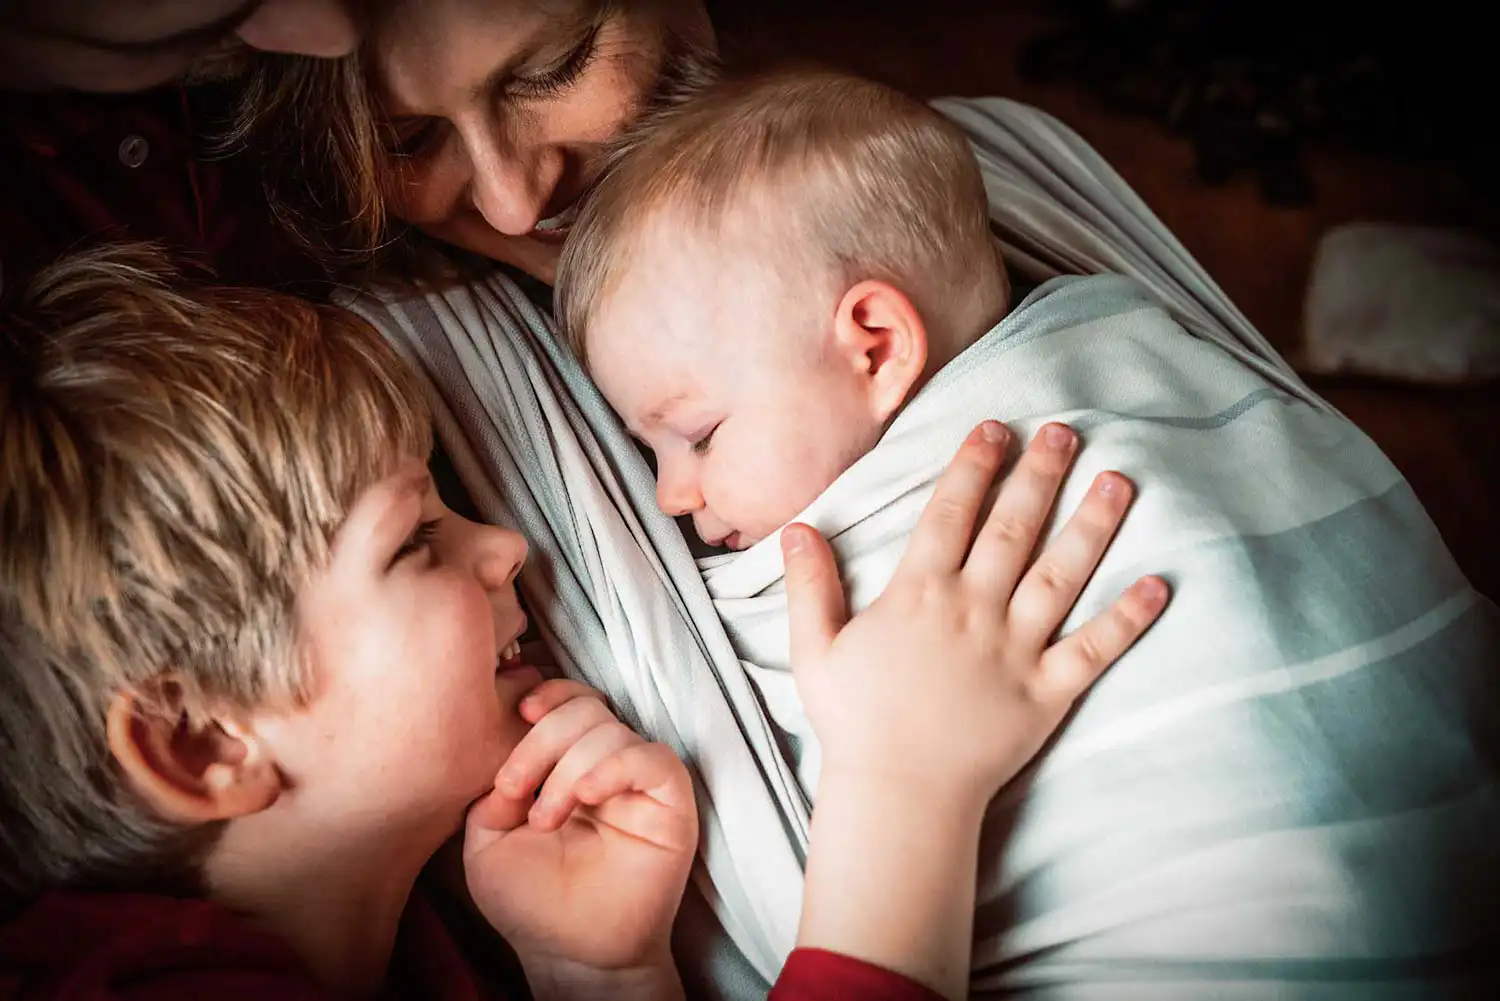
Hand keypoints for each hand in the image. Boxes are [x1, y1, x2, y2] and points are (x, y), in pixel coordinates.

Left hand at [463, 680, 697, 985]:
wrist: (569, 955)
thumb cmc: (531, 902)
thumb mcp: (487, 840)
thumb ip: (492, 790)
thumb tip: (504, 753)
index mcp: (568, 764)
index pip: (569, 702)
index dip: (546, 697)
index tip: (517, 715)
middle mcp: (607, 765)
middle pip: (586, 708)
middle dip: (542, 740)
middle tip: (516, 790)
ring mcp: (640, 783)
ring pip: (612, 731)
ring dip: (567, 769)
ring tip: (546, 819)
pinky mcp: (670, 803)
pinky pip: (651, 759)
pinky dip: (613, 767)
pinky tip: (586, 796)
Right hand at [784, 421, 1167, 999]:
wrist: (898, 794)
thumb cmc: (854, 722)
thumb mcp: (816, 650)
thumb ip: (810, 586)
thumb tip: (795, 527)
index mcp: (919, 594)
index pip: (949, 513)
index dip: (973, 466)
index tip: (996, 428)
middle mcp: (973, 610)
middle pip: (1012, 528)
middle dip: (1039, 474)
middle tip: (1066, 431)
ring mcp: (1016, 649)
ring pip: (1061, 574)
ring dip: (1092, 524)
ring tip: (1119, 480)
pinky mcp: (1048, 691)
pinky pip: (1095, 648)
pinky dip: (1128, 618)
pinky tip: (1158, 584)